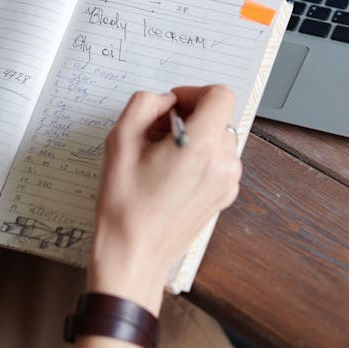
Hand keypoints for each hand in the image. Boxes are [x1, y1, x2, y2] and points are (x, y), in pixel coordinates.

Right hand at [88, 85, 240, 312]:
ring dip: (195, 137)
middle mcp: (223, 164)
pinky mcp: (224, 196)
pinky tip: (171, 173)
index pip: (220, 95)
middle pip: (218, 117)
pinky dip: (200, 157)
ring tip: (162, 156)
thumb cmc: (124, 203)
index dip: (193, 93)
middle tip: (157, 133)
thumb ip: (144, 104)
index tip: (172, 106)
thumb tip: (165, 101)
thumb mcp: (120, 140)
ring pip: (219, 138)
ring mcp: (228, 183)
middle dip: (189, 116)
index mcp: (200, 147)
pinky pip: (219, 160)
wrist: (134, 254)